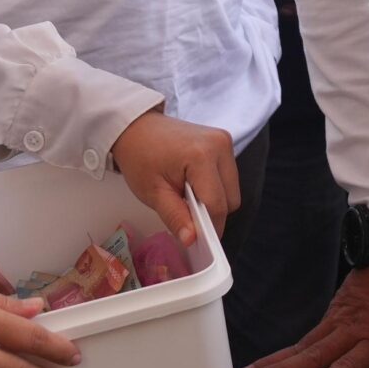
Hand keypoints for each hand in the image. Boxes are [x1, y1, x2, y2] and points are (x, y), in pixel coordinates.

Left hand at [114, 107, 239, 245]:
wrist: (136, 127)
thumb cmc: (140, 157)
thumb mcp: (153, 193)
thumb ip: (175, 217)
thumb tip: (192, 240)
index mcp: (202, 156)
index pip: (217, 204)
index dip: (208, 227)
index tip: (196, 240)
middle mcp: (220, 145)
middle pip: (230, 199)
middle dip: (212, 213)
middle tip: (185, 213)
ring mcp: (225, 140)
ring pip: (232, 189)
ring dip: (214, 200)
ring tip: (187, 196)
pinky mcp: (224, 141)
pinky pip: (228, 177)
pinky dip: (214, 187)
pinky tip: (194, 184)